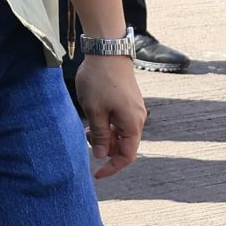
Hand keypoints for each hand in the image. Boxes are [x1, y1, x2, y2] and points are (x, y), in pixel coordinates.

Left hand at [73, 54, 146, 176]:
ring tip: (87, 130)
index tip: (97, 174)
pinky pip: (120, 122)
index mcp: (132, 124)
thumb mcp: (94, 111)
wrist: (108, 52)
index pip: (127, 156)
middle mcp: (138, 119)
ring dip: (105, 137)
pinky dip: (107, 126)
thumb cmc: (100, 81)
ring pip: (121, 133)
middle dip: (106, 150)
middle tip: (87, 142)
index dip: (112, 167)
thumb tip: (101, 155)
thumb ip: (99, 135)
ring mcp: (134, 110)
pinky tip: (93, 119)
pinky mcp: (128, 102)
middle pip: (125, 145)